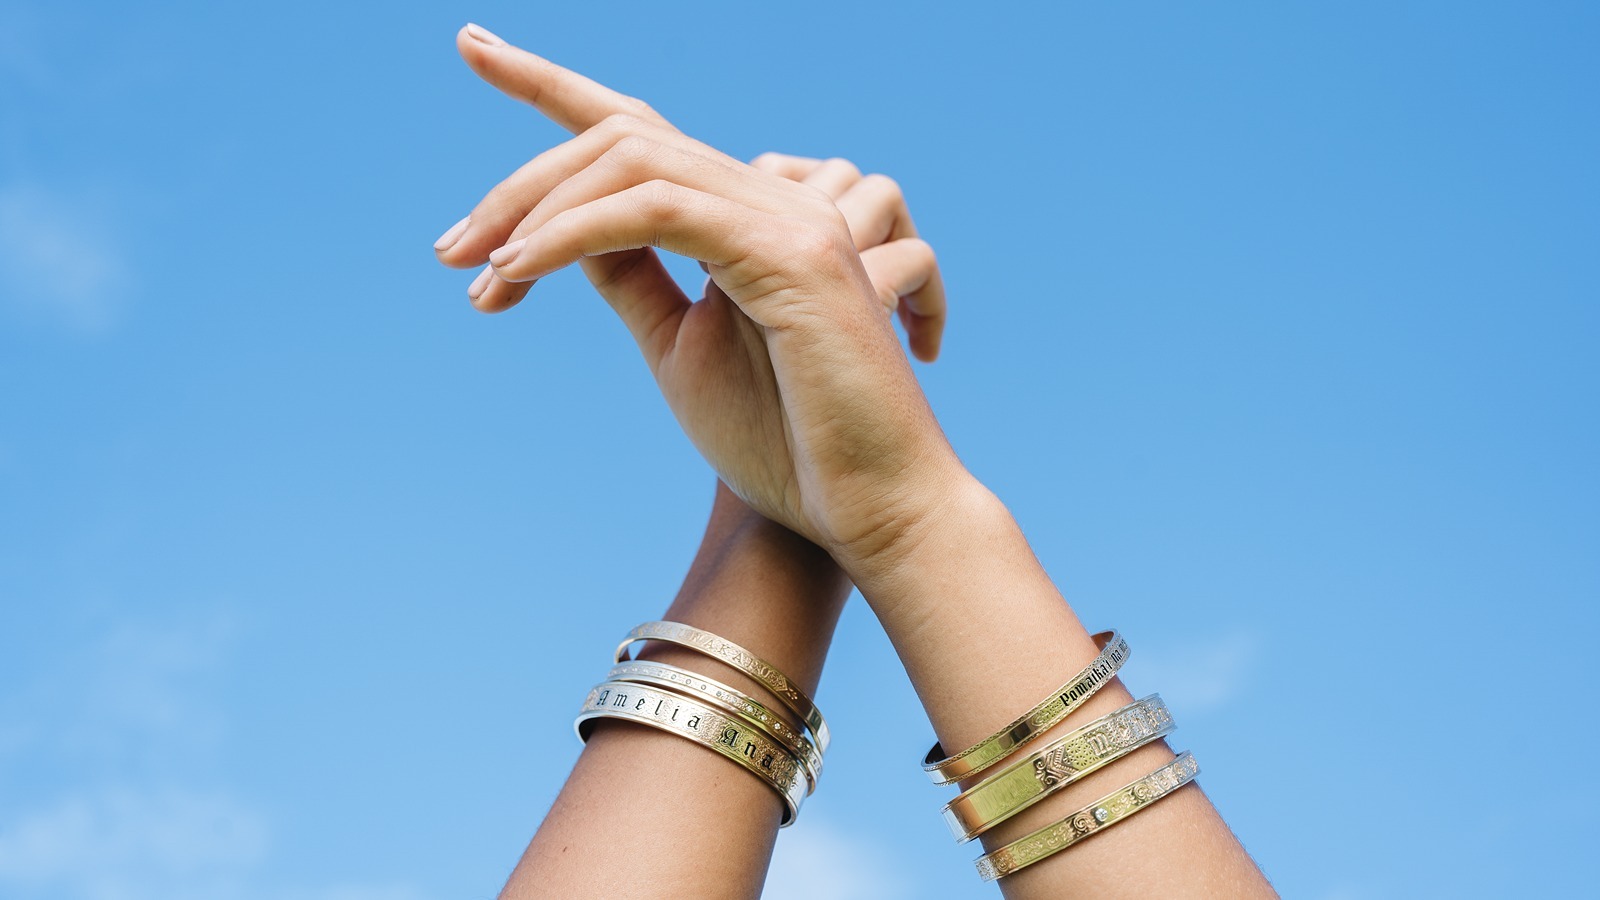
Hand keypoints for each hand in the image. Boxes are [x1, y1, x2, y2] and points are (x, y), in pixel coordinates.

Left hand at [433, 24, 969, 576]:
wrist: (866, 508)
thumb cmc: (787, 440)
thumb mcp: (679, 346)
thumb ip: (632, 277)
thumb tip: (560, 234)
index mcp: (747, 216)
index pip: (639, 131)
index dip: (552, 83)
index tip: (474, 47)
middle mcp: (773, 198)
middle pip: (622, 138)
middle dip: (521, 183)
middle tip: (451, 252)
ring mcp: (791, 216)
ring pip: (634, 160)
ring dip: (536, 209)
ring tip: (478, 273)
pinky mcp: (792, 252)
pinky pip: (657, 210)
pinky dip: (575, 232)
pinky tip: (520, 272)